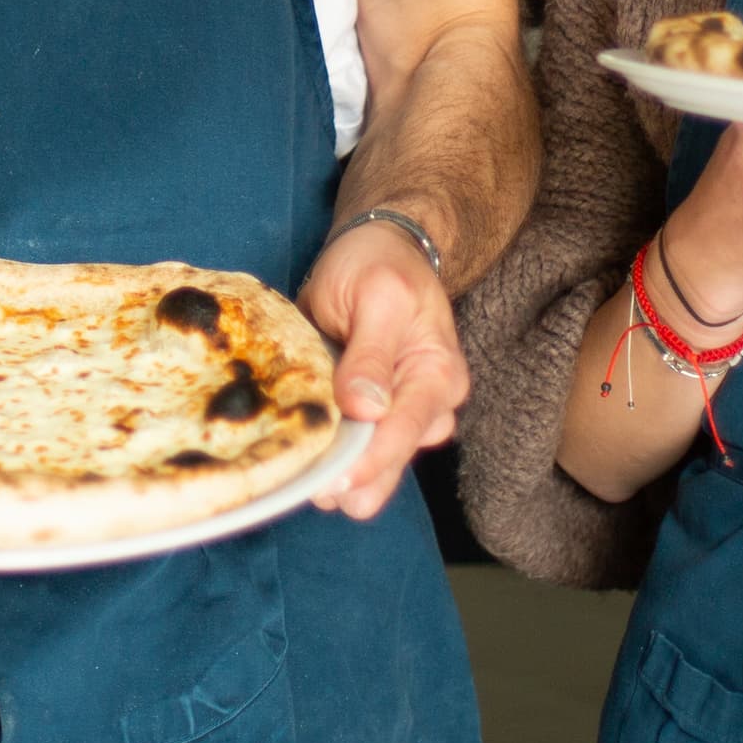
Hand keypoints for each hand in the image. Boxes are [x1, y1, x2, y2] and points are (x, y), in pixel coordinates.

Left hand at [299, 216, 465, 521]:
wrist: (375, 250)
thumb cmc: (379, 266)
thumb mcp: (378, 297)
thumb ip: (373, 353)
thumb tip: (368, 409)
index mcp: (438, 376)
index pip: (407, 431)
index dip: (372, 462)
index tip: (336, 484)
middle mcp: (426, 404)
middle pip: (393, 457)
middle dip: (356, 480)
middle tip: (314, 492)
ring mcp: (398, 412)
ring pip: (375, 461)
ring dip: (341, 473)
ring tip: (305, 484)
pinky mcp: (370, 413)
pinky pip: (355, 446)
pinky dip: (331, 456)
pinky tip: (305, 466)